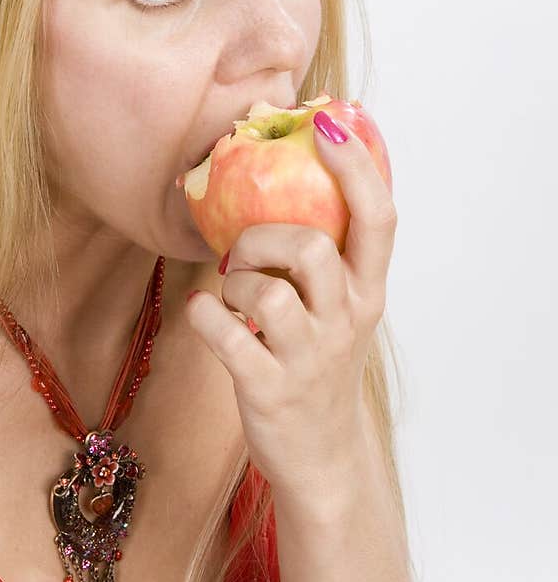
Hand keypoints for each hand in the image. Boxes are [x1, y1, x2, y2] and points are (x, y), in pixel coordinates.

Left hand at [185, 112, 396, 508]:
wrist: (321, 459)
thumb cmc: (318, 367)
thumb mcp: (338, 313)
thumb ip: (323, 258)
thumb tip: (282, 180)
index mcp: (367, 294)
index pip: (378, 217)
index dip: (355, 164)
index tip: (326, 122)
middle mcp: (345, 322)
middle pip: (311, 249)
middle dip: (261, 237)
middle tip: (241, 256)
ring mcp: (309, 358)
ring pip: (266, 292)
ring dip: (232, 282)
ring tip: (230, 297)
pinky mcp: (268, 388)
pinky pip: (225, 334)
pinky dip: (204, 315)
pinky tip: (203, 314)